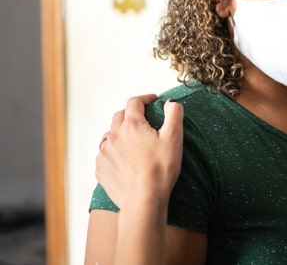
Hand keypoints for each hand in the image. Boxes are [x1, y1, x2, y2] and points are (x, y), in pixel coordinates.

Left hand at [95, 94, 183, 208]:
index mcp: (132, 125)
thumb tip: (171, 102)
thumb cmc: (161, 169)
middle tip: (143, 119)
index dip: (145, 98)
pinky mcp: (101, 169)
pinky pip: (105, 154)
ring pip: (110, 135)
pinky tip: (124, 159)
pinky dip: (113, 152)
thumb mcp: (174, 138)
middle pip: (120, 116)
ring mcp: (105, 153)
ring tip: (132, 141)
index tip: (153, 100)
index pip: (135, 102)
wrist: (143, 199)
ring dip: (120, 133)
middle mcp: (114, 136)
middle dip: (131, 114)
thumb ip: (174, 114)